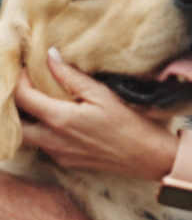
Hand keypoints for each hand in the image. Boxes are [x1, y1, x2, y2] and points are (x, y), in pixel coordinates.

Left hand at [14, 51, 177, 180]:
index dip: (20, 79)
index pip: (22, 97)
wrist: (147, 156)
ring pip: (27, 137)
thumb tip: (51, 56)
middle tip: (28, 88)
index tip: (28, 69)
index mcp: (60, 119)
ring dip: (28, 120)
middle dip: (16, 104)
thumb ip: (72, 76)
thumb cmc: (130, 123)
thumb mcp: (103, 94)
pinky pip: (44, 147)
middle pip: (15, 123)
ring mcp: (58, 154)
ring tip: (41, 104)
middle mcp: (52, 140)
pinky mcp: (67, 163)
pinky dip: (44, 132)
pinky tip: (60, 123)